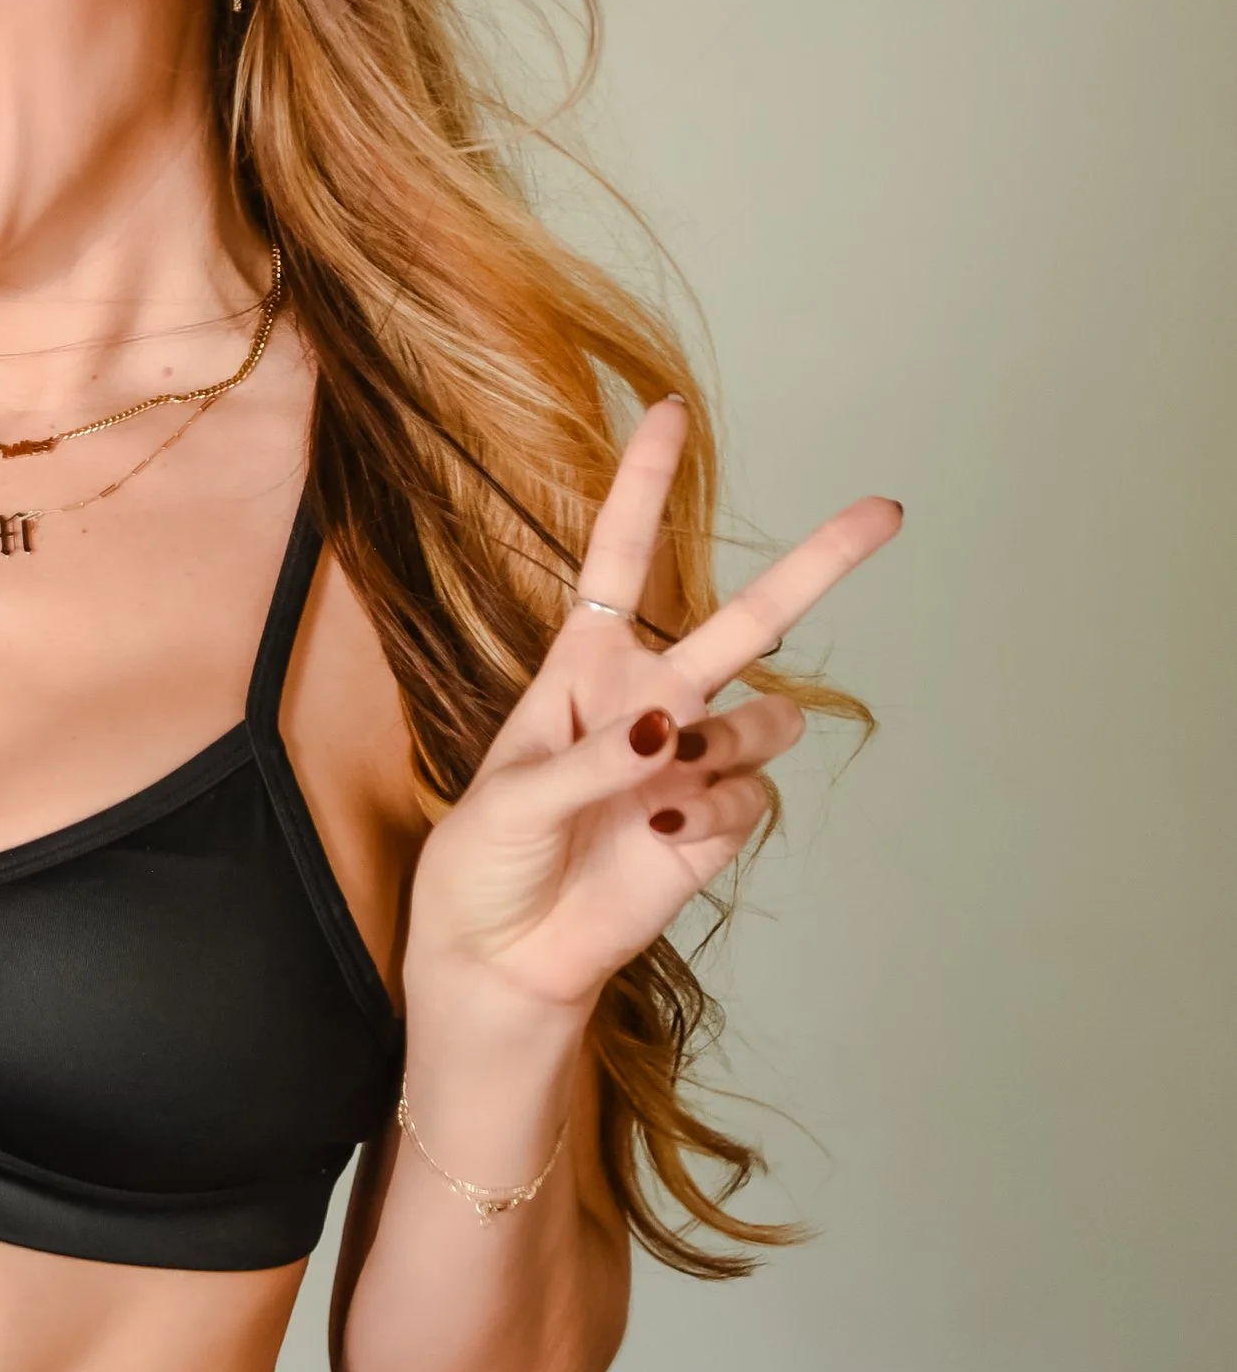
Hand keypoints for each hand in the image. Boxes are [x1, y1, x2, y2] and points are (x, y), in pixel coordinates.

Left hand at [403, 397, 901, 1015]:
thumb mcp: (510, 796)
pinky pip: (748, 796)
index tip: (672, 410)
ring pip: (767, 718)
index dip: (644, 486)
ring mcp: (691, 761)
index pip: (619, 559)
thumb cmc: (484, 865)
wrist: (504, 960)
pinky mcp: (716, 823)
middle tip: (887, 510)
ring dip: (727, 740)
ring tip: (667, 777)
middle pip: (746, 616)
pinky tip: (661, 833)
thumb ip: (589, 757)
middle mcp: (649, 701)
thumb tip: (672, 729)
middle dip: (819, 563)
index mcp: (581, 669)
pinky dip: (708, 812)